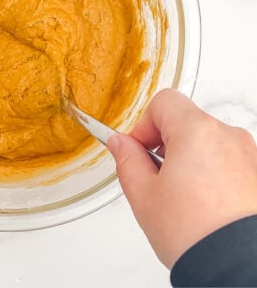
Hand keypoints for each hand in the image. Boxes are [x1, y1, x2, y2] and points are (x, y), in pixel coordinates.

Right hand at [109, 88, 256, 266]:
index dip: (143, 125)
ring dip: (191, 161)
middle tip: (155, 179)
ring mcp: (250, 157)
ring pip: (210, 145)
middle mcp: (229, 137)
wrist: (234, 264)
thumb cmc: (194, 232)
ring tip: (180, 199)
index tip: (137, 150)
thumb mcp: (142, 194)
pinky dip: (213, 177)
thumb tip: (121, 145)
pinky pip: (229, 165)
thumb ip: (127, 160)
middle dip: (166, 145)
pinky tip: (203, 206)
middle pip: (188, 123)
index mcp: (197, 132)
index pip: (164, 102)